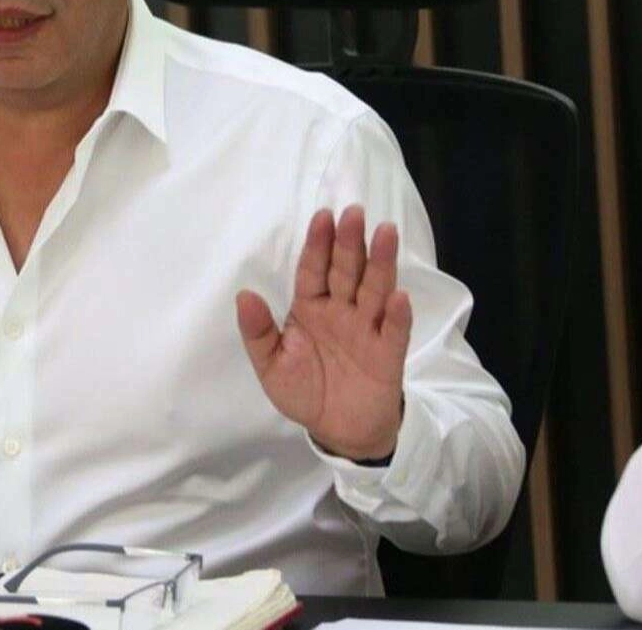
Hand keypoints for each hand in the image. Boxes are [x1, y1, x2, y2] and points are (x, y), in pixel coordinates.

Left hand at [236, 205, 410, 460]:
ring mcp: (367, 330)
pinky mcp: (388, 354)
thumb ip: (257, 331)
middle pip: (346, 271)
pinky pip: (393, 331)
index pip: (314, 270)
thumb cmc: (304, 391)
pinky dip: (396, 314)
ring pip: (374, 290)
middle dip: (349, 242)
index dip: (317, 244)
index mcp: (311, 309)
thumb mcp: (270, 364)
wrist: (338, 431)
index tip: (322, 216)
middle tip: (353, 211)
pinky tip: (397, 296)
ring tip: (384, 233)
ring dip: (380, 263)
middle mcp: (341, 312)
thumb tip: (244, 294)